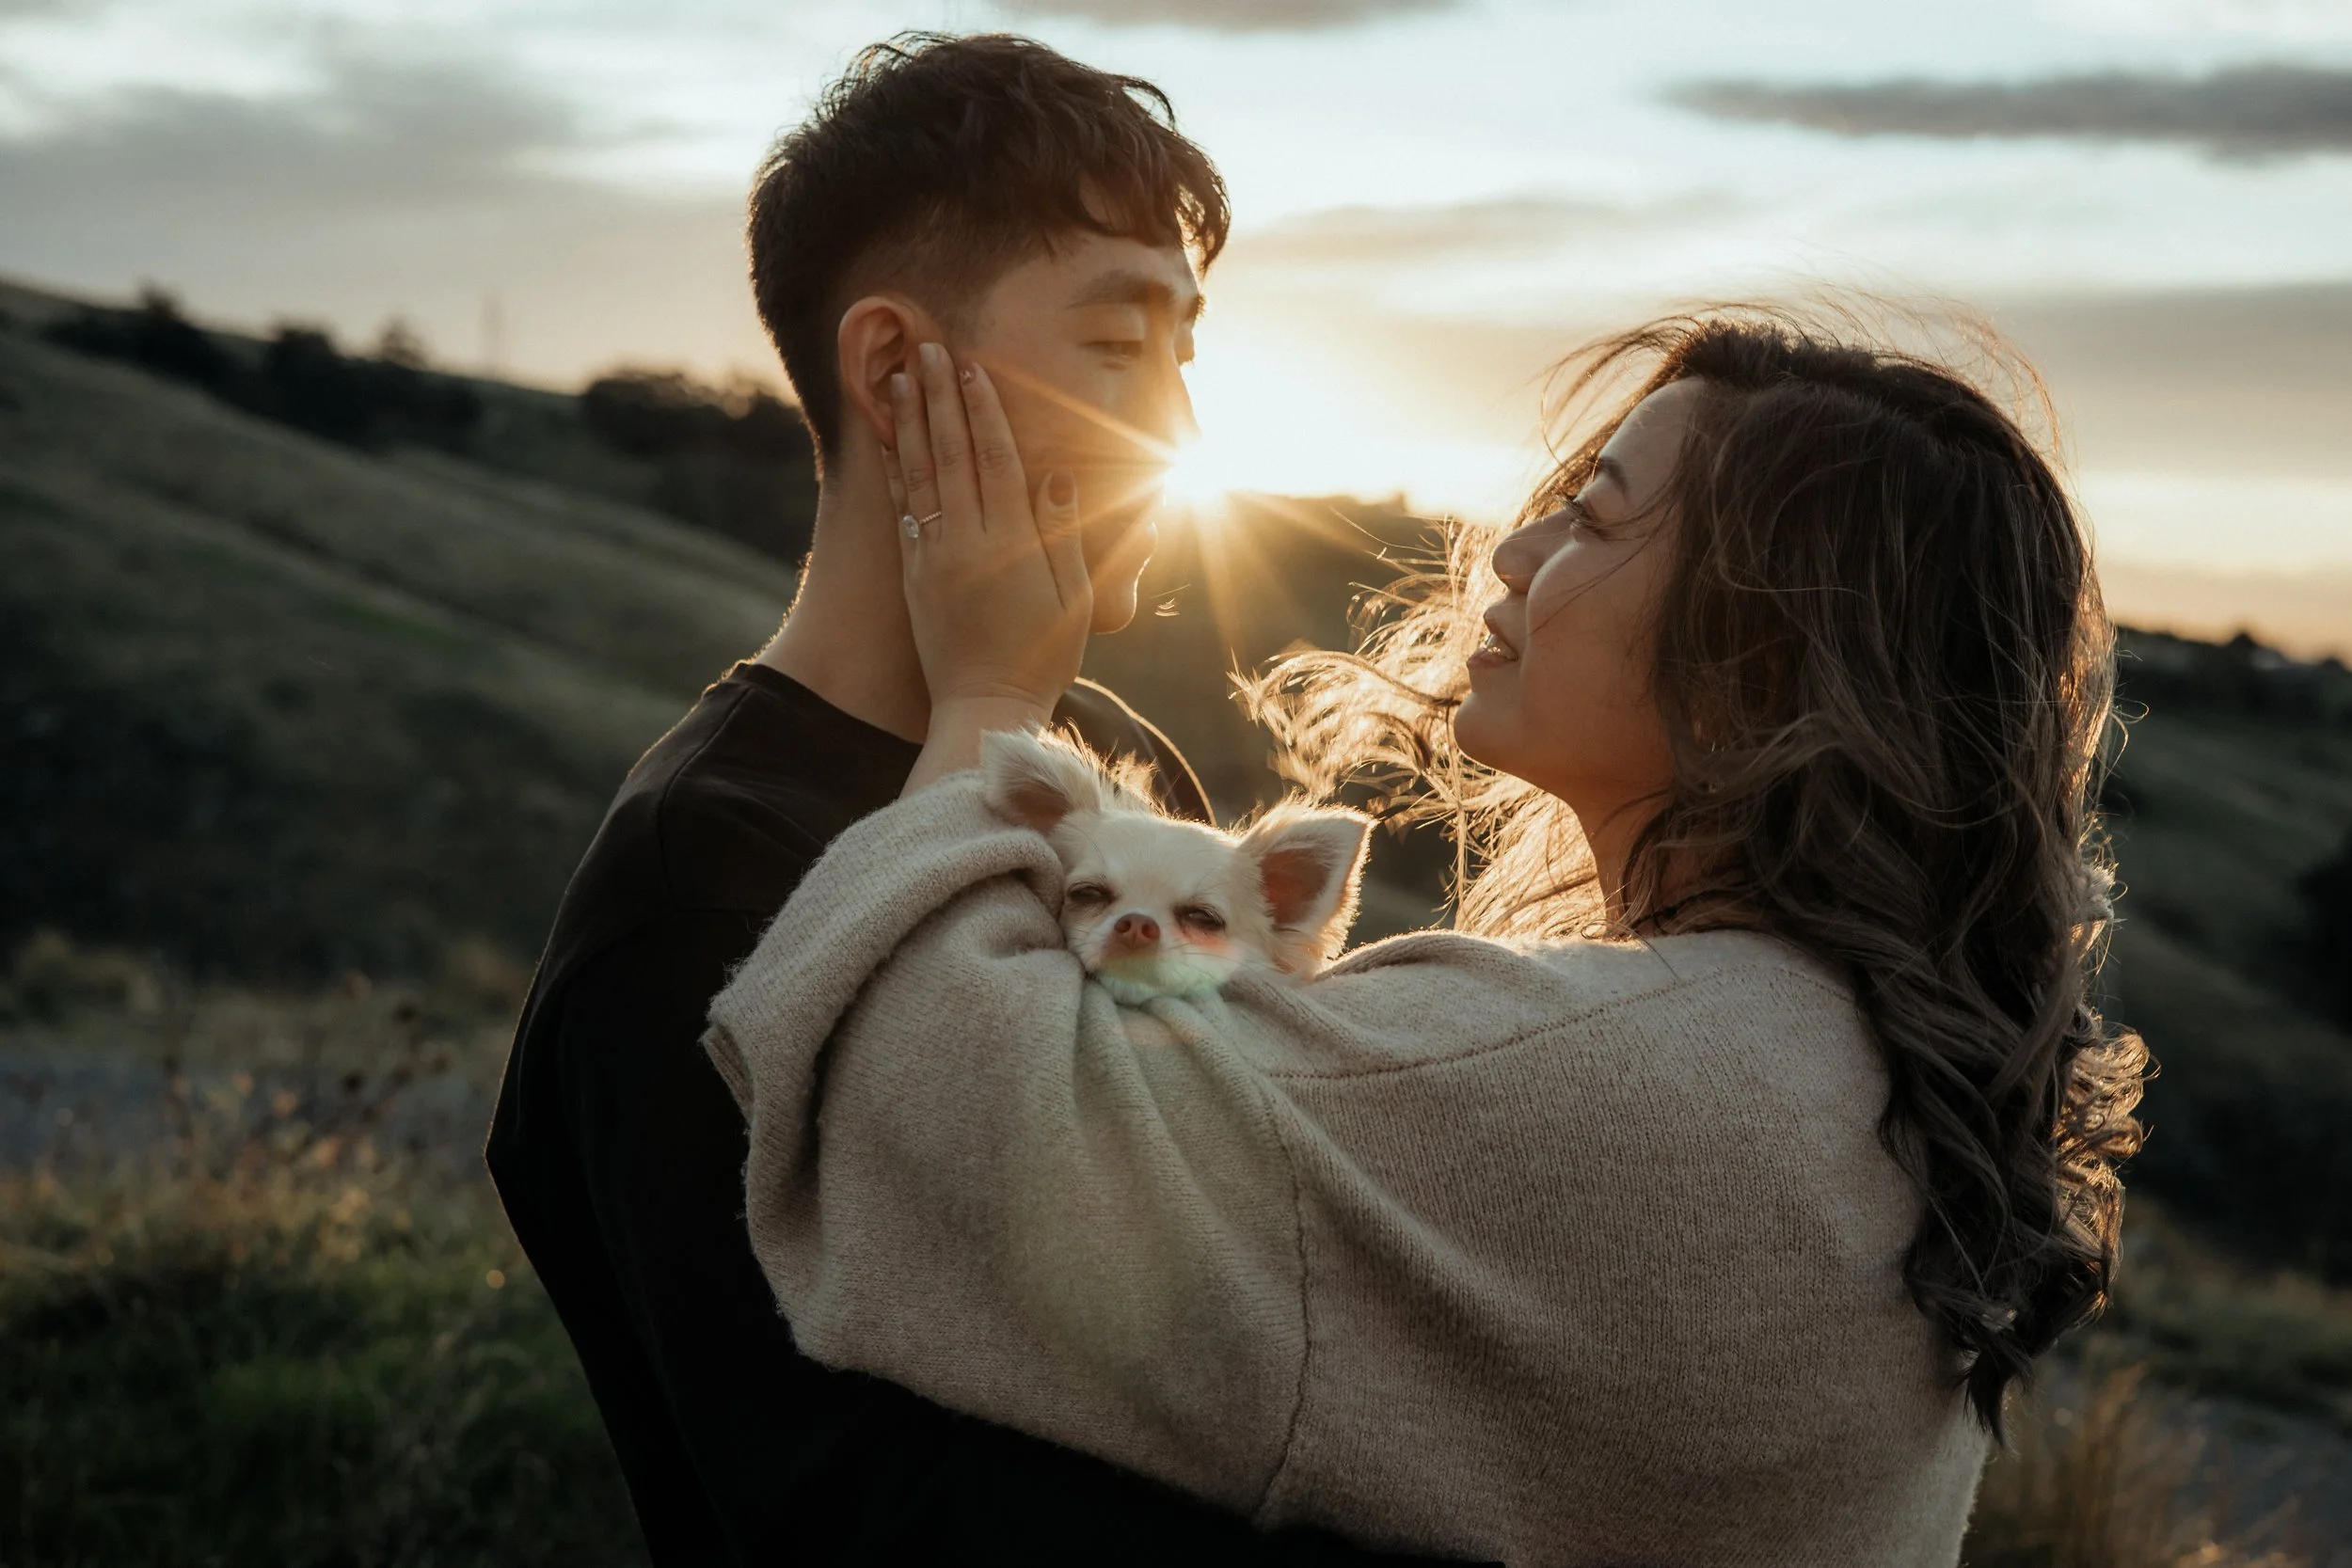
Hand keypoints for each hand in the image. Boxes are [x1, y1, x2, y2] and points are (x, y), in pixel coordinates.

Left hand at [887, 341, 1092, 788]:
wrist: (983, 708)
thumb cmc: (1041, 657)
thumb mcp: (1072, 597)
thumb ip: (1064, 533)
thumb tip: (1059, 473)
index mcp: (1009, 543)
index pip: (995, 459)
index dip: (984, 409)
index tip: (973, 366)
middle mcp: (964, 542)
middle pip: (952, 453)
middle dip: (940, 397)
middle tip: (929, 348)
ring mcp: (933, 556)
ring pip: (919, 474)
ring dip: (909, 422)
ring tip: (898, 377)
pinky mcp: (913, 574)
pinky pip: (902, 510)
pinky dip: (894, 471)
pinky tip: (888, 440)